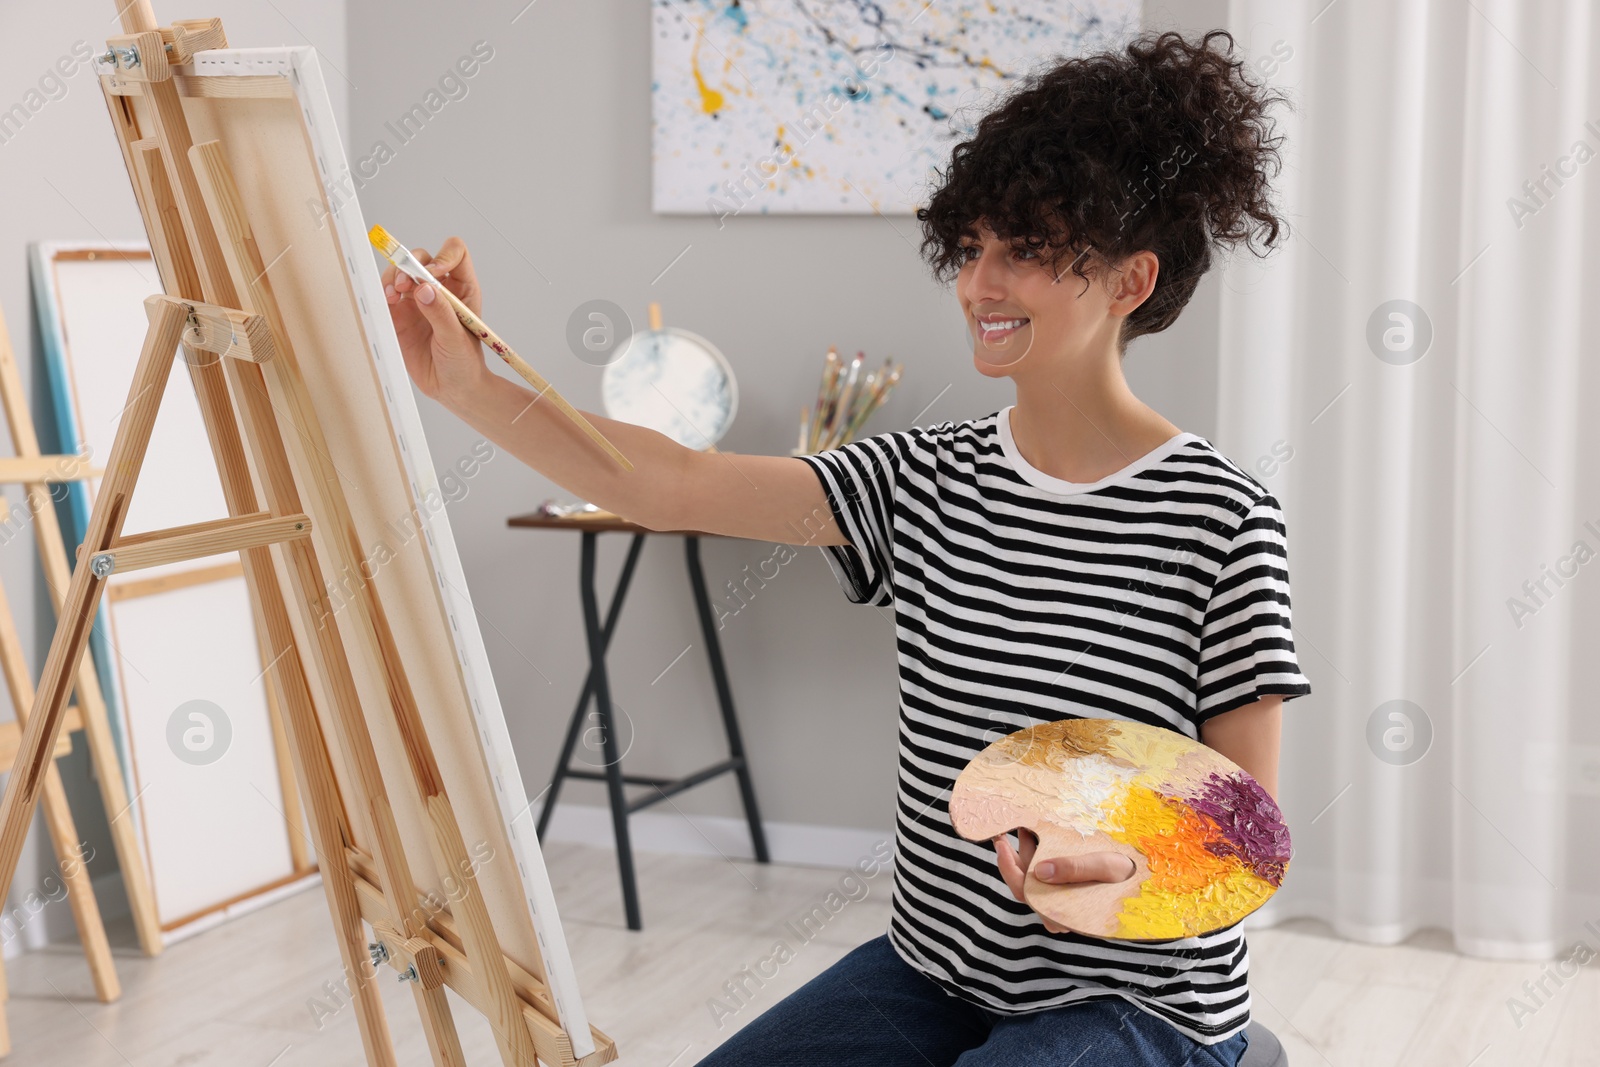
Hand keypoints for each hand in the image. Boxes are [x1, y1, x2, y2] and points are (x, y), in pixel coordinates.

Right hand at [380, 236, 486, 403]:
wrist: (452, 388)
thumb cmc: (465, 363)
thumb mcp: (456, 338)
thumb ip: (440, 314)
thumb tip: (425, 290)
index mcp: (462, 290)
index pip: (455, 254)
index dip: (443, 256)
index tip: (433, 273)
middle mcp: (440, 291)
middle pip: (422, 259)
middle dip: (411, 265)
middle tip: (406, 285)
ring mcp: (418, 302)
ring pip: (402, 273)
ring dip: (394, 277)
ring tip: (393, 294)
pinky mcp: (401, 316)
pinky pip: (388, 295)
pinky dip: (383, 293)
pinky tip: (387, 300)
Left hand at [992, 829, 1137, 934]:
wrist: (1149, 879)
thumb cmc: (1131, 874)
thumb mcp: (1106, 867)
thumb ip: (1075, 869)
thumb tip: (1040, 870)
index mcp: (1066, 913)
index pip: (1026, 895)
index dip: (1008, 870)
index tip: (1001, 843)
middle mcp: (1059, 911)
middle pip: (1023, 886)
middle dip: (1011, 856)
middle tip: (1004, 828)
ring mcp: (1060, 901)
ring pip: (1031, 879)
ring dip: (1024, 853)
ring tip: (1024, 825)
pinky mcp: (1064, 890)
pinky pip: (1042, 874)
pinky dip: (1036, 854)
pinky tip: (1037, 834)